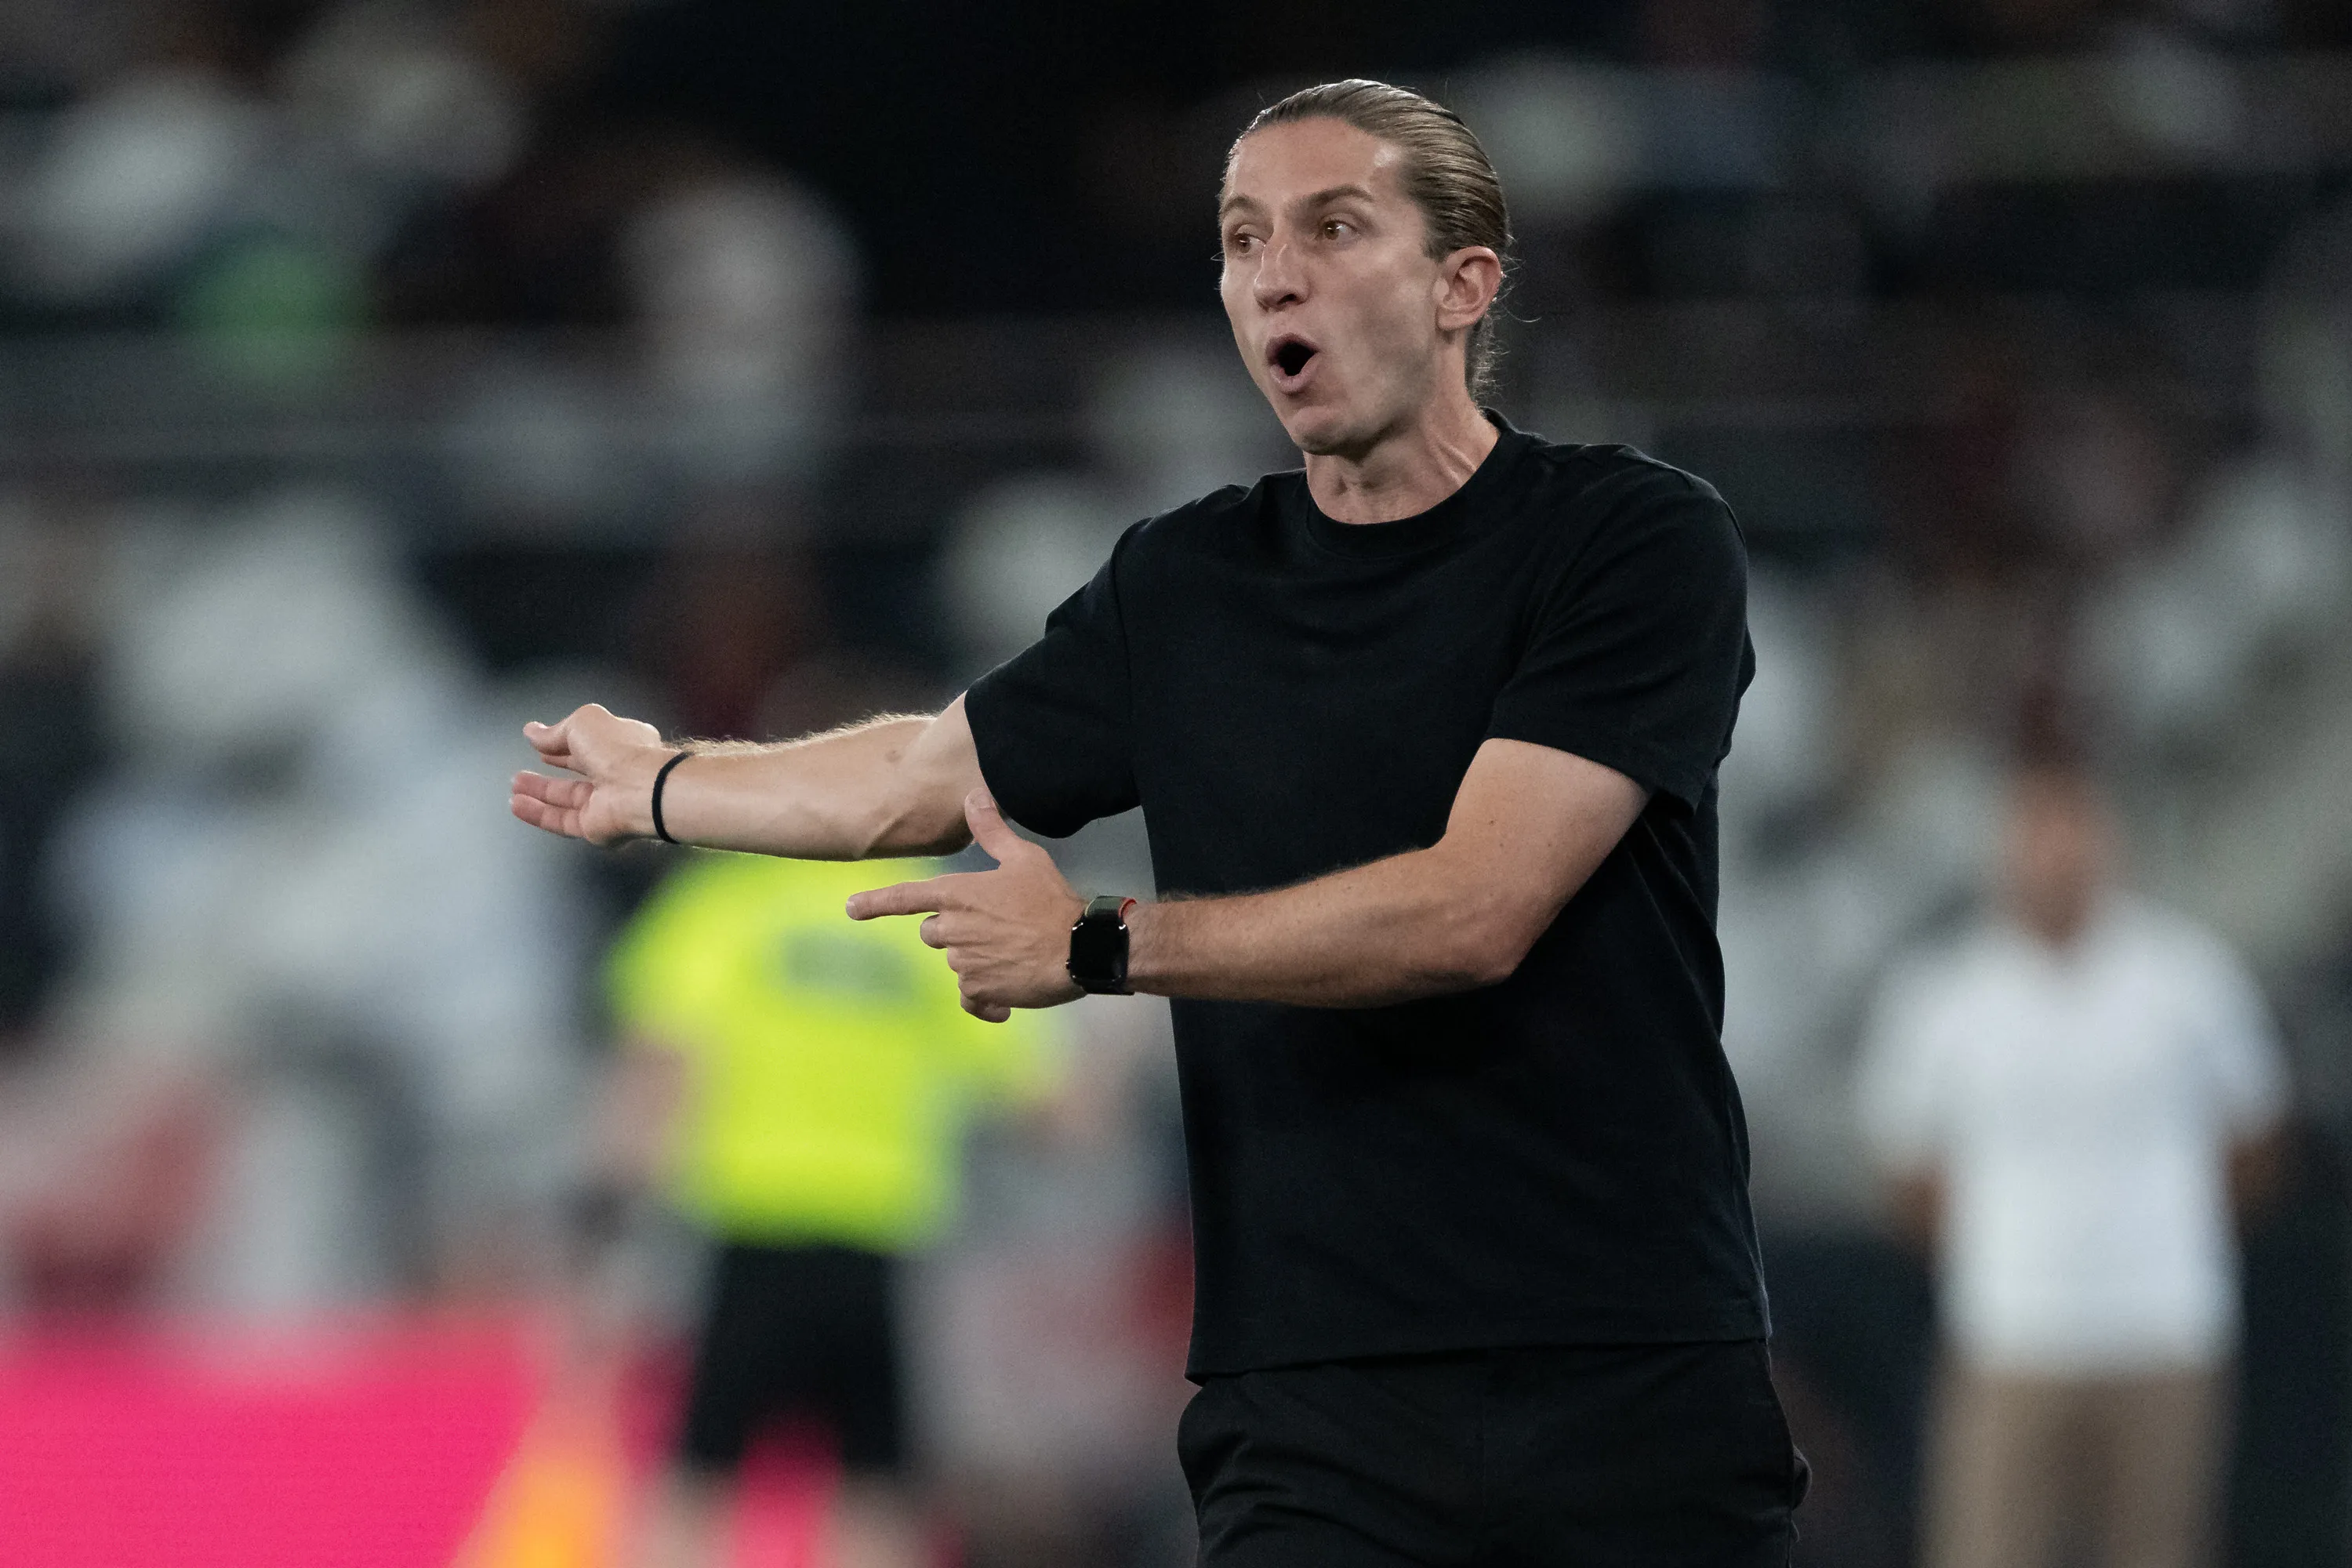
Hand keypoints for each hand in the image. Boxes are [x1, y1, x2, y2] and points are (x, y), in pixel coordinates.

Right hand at [510, 704, 668, 845]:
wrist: (641, 789)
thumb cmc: (620, 750)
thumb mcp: (582, 723)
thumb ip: (555, 731)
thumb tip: (532, 732)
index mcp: (623, 743)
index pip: (589, 745)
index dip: (564, 746)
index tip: (541, 746)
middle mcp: (617, 774)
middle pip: (577, 775)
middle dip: (550, 773)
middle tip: (522, 772)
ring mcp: (607, 803)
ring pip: (567, 800)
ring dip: (539, 794)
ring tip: (514, 786)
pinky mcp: (596, 827)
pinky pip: (561, 821)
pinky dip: (538, 814)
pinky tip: (517, 805)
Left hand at [846, 790, 1084, 1021]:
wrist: (1080, 948)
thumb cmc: (1051, 900)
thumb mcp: (1024, 858)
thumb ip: (991, 831)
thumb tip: (973, 796)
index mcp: (958, 894)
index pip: (905, 897)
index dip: (874, 903)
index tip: (850, 909)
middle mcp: (953, 929)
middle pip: (932, 932)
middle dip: (956, 931)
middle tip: (997, 927)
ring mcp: (963, 962)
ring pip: (955, 962)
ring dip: (978, 960)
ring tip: (1015, 952)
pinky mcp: (979, 990)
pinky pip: (970, 998)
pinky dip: (986, 1001)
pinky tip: (1007, 998)